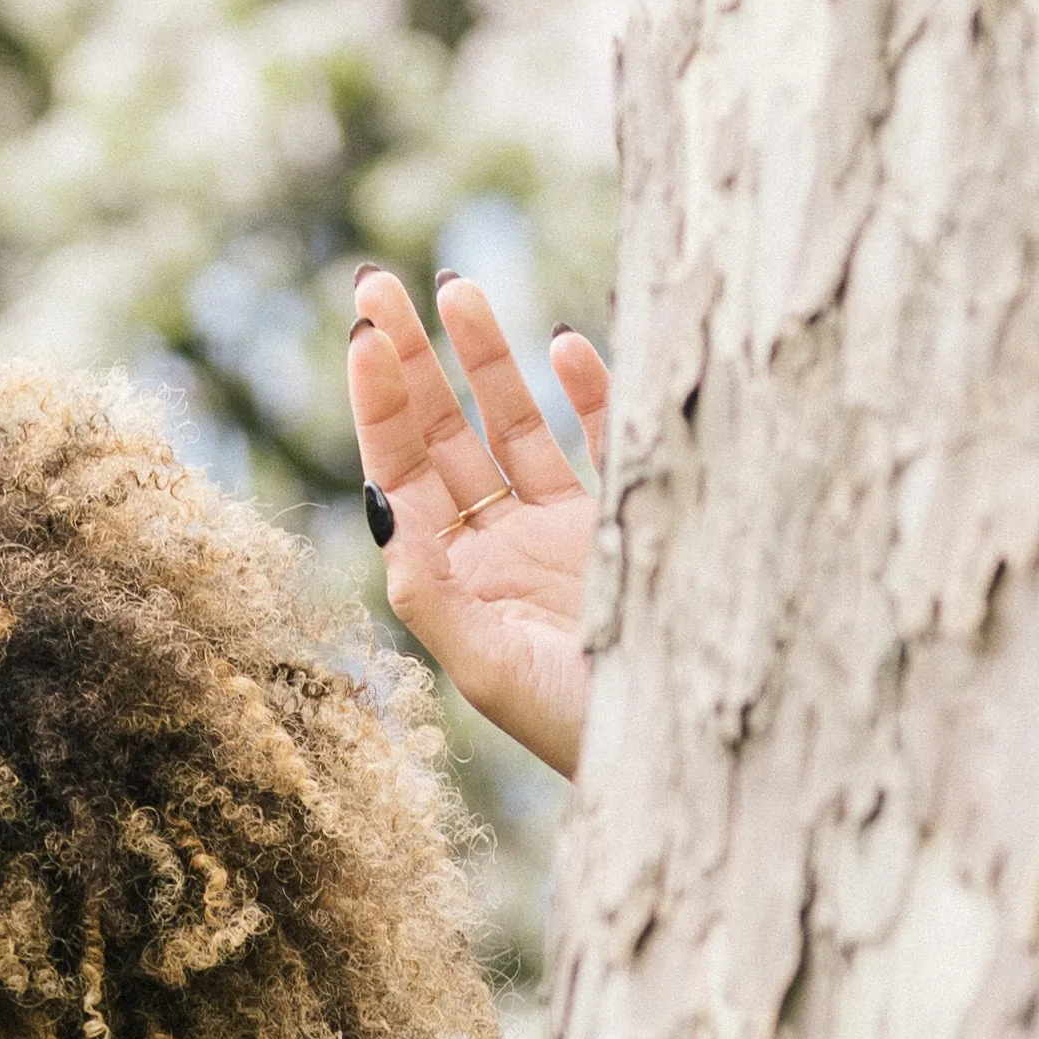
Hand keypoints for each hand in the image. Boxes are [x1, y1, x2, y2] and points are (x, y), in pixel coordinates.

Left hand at [348, 270, 611, 779]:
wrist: (675, 753)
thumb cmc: (574, 728)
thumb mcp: (490, 669)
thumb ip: (433, 594)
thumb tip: (382, 509)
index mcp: (453, 578)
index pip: (401, 473)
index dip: (381, 406)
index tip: (363, 339)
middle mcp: (496, 547)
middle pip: (441, 436)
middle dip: (408, 362)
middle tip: (373, 285)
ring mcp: (559, 530)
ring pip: (512, 424)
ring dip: (483, 358)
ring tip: (455, 285)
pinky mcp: (625, 520)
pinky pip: (597, 439)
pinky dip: (583, 391)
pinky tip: (563, 340)